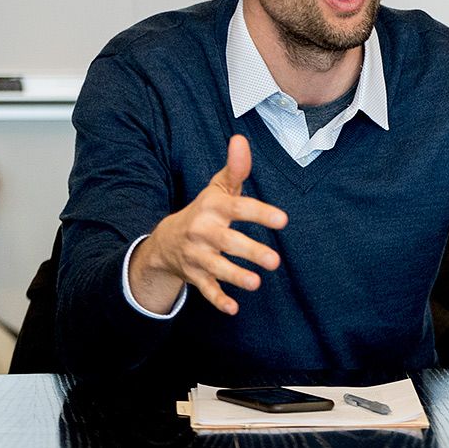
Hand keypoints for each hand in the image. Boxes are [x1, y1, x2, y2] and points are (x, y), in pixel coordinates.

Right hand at [130, 134, 288, 314]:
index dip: (259, 213)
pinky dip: (218, 300)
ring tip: (256, 283)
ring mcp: (198, 256)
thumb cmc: (205, 212)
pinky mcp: (196, 276)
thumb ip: (235, 169)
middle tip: (275, 261)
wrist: (165, 242)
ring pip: (217, 267)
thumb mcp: (217, 189)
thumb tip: (240, 138)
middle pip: (229, 242)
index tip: (282, 220)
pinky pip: (206, 290)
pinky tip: (234, 309)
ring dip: (236, 276)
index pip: (238, 208)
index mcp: (213, 208)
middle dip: (251, 251)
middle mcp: (203, 232)